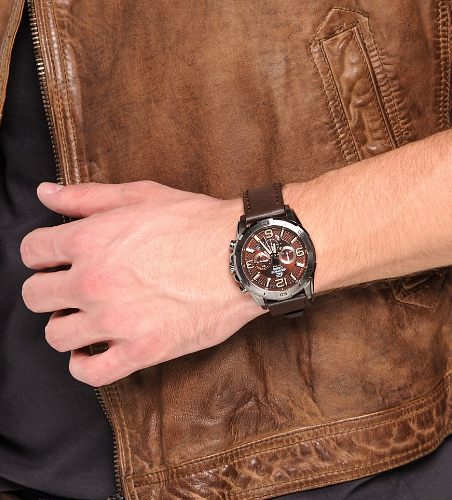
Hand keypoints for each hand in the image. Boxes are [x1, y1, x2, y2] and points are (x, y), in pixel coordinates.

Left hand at [21, 181, 262, 385]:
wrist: (242, 256)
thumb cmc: (197, 223)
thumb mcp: (141, 196)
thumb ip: (87, 196)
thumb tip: (44, 193)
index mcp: (89, 240)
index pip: (32, 252)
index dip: (42, 254)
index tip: (57, 259)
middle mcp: (93, 282)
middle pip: (35, 295)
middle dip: (49, 289)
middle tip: (71, 287)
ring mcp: (115, 321)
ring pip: (55, 335)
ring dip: (65, 325)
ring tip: (86, 317)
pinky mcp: (141, 351)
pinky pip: (89, 372)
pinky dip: (82, 364)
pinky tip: (93, 351)